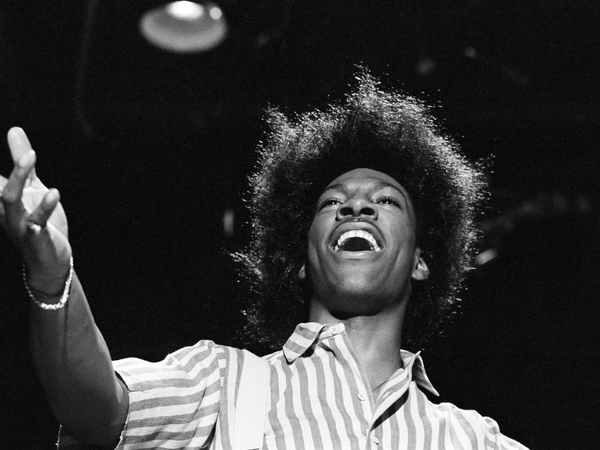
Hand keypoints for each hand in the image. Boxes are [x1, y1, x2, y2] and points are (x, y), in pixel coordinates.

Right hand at [0, 127, 71, 295]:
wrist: (50, 260)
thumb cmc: (39, 222)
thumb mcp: (33, 187)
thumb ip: (22, 162)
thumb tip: (14, 129)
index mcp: (3, 198)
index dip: (1, 172)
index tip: (5, 134)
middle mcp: (6, 211)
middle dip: (8, 168)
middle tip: (22, 147)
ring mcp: (19, 224)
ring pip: (11, 200)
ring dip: (18, 178)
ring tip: (31, 157)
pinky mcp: (36, 237)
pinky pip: (36, 222)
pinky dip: (44, 207)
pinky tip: (53, 193)